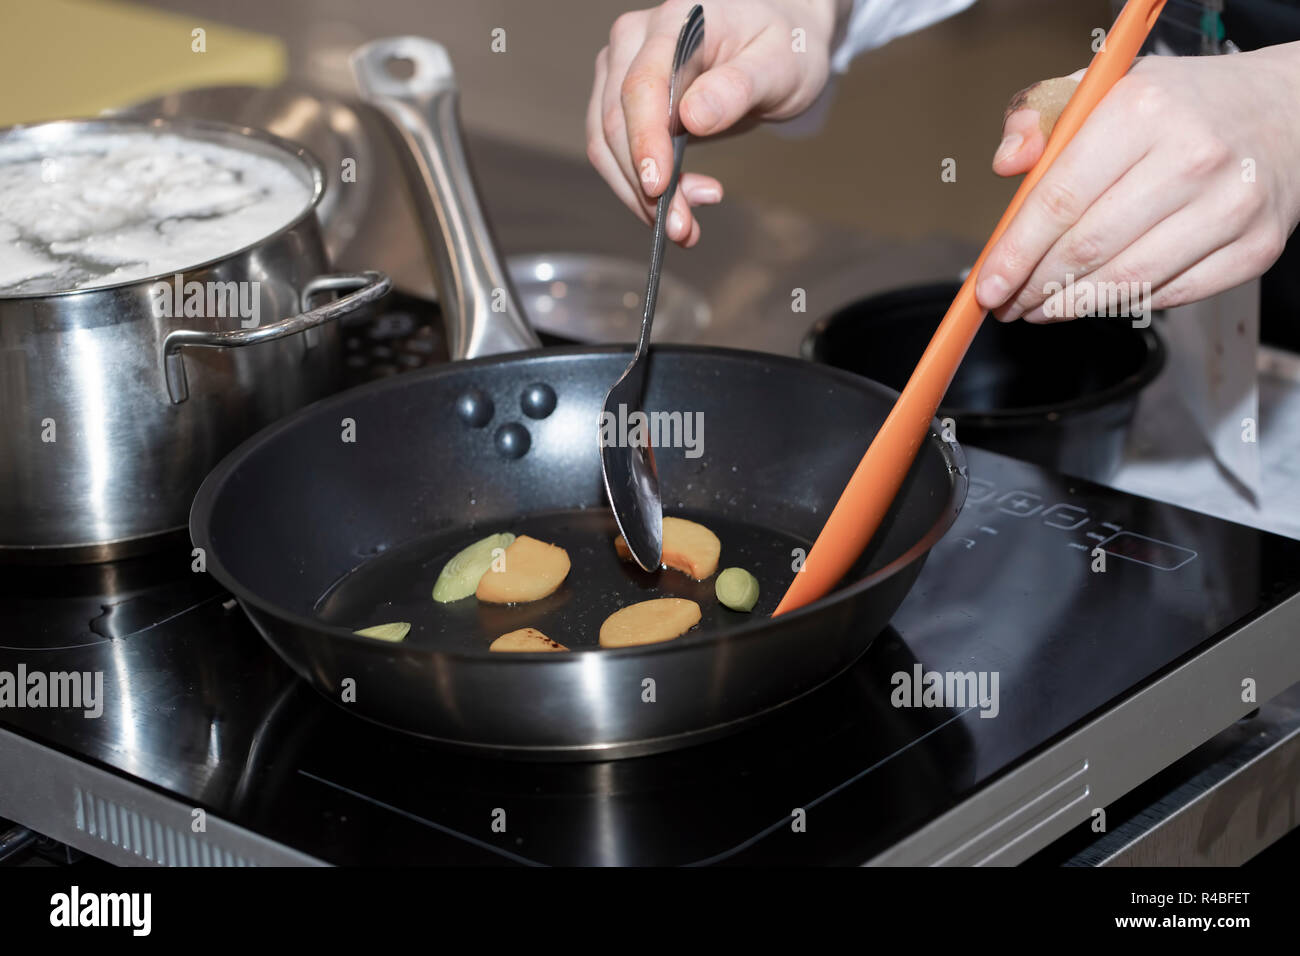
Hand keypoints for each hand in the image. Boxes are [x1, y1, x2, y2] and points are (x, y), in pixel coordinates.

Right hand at [586, 0, 845, 245]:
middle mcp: (635, 42)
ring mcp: (622, 69)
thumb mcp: (781, 65)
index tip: (659, 188)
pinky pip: (617, 152)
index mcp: (675, 24)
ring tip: (684, 226)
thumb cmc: (783, 47)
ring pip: (606, 143)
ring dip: (638, 195)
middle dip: (644, 184)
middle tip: (682, 228)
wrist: (778, 42)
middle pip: (616, 121)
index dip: (644, 141)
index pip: (642, 85)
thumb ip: (738, 88)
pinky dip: (640, 189)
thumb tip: (692, 117)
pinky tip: (678, 206)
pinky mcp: (623, 100)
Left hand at [976, 43, 1299, 322]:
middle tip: (1007, 302)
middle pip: (1088, 248)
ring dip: (1070, 305)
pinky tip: (1095, 298)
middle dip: (1034, 287)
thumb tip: (1008, 164)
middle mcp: (1193, 157)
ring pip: (1126, 282)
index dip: (1014, 252)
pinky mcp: (1255, 248)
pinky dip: (1122, 304)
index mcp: (1143, 111)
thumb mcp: (1105, 87)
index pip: (1059, 200)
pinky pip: (1169, 295)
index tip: (986, 285)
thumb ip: (1042, 116)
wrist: (1287, 111)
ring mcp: (1230, 207)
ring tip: (1040, 308)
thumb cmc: (1180, 105)